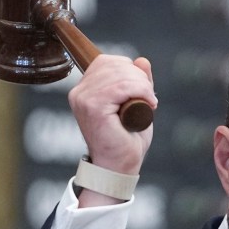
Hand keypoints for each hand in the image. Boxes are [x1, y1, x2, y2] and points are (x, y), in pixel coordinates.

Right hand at [68, 55, 156, 175]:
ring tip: (149, 103)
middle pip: (114, 64)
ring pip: (120, 74)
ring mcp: (84, 99)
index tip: (142, 90)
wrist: (119, 167)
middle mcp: (79, 92)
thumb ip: (137, 82)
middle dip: (139, 77)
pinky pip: (122, 87)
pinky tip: (148, 105)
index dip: (129, 70)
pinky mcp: (93, 107)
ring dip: (142, 86)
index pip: (106, 62)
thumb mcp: (136, 104)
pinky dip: (141, 92)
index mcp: (84, 90)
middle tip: (149, 98)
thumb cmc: (126, 140)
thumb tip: (142, 60)